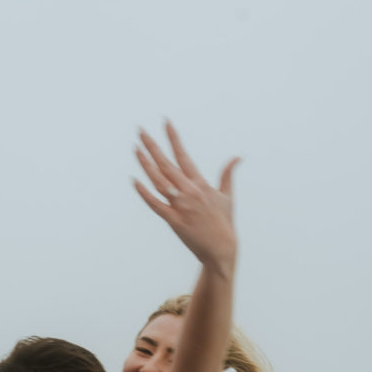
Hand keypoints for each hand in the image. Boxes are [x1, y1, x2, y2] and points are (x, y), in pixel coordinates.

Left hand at [133, 121, 238, 275]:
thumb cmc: (224, 223)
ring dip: (145, 164)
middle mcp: (189, 191)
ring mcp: (180, 205)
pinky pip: (155, 204)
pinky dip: (144, 193)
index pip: (183, 155)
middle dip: (152, 146)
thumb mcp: (228, 196)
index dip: (173, 138)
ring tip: (135, 149)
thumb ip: (228, 175)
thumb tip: (237, 157)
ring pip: (159, 180)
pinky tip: (134, 180)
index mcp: (200, 183)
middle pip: (166, 164)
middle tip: (140, 130)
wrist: (221, 249)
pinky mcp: (174, 220)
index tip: (165, 122)